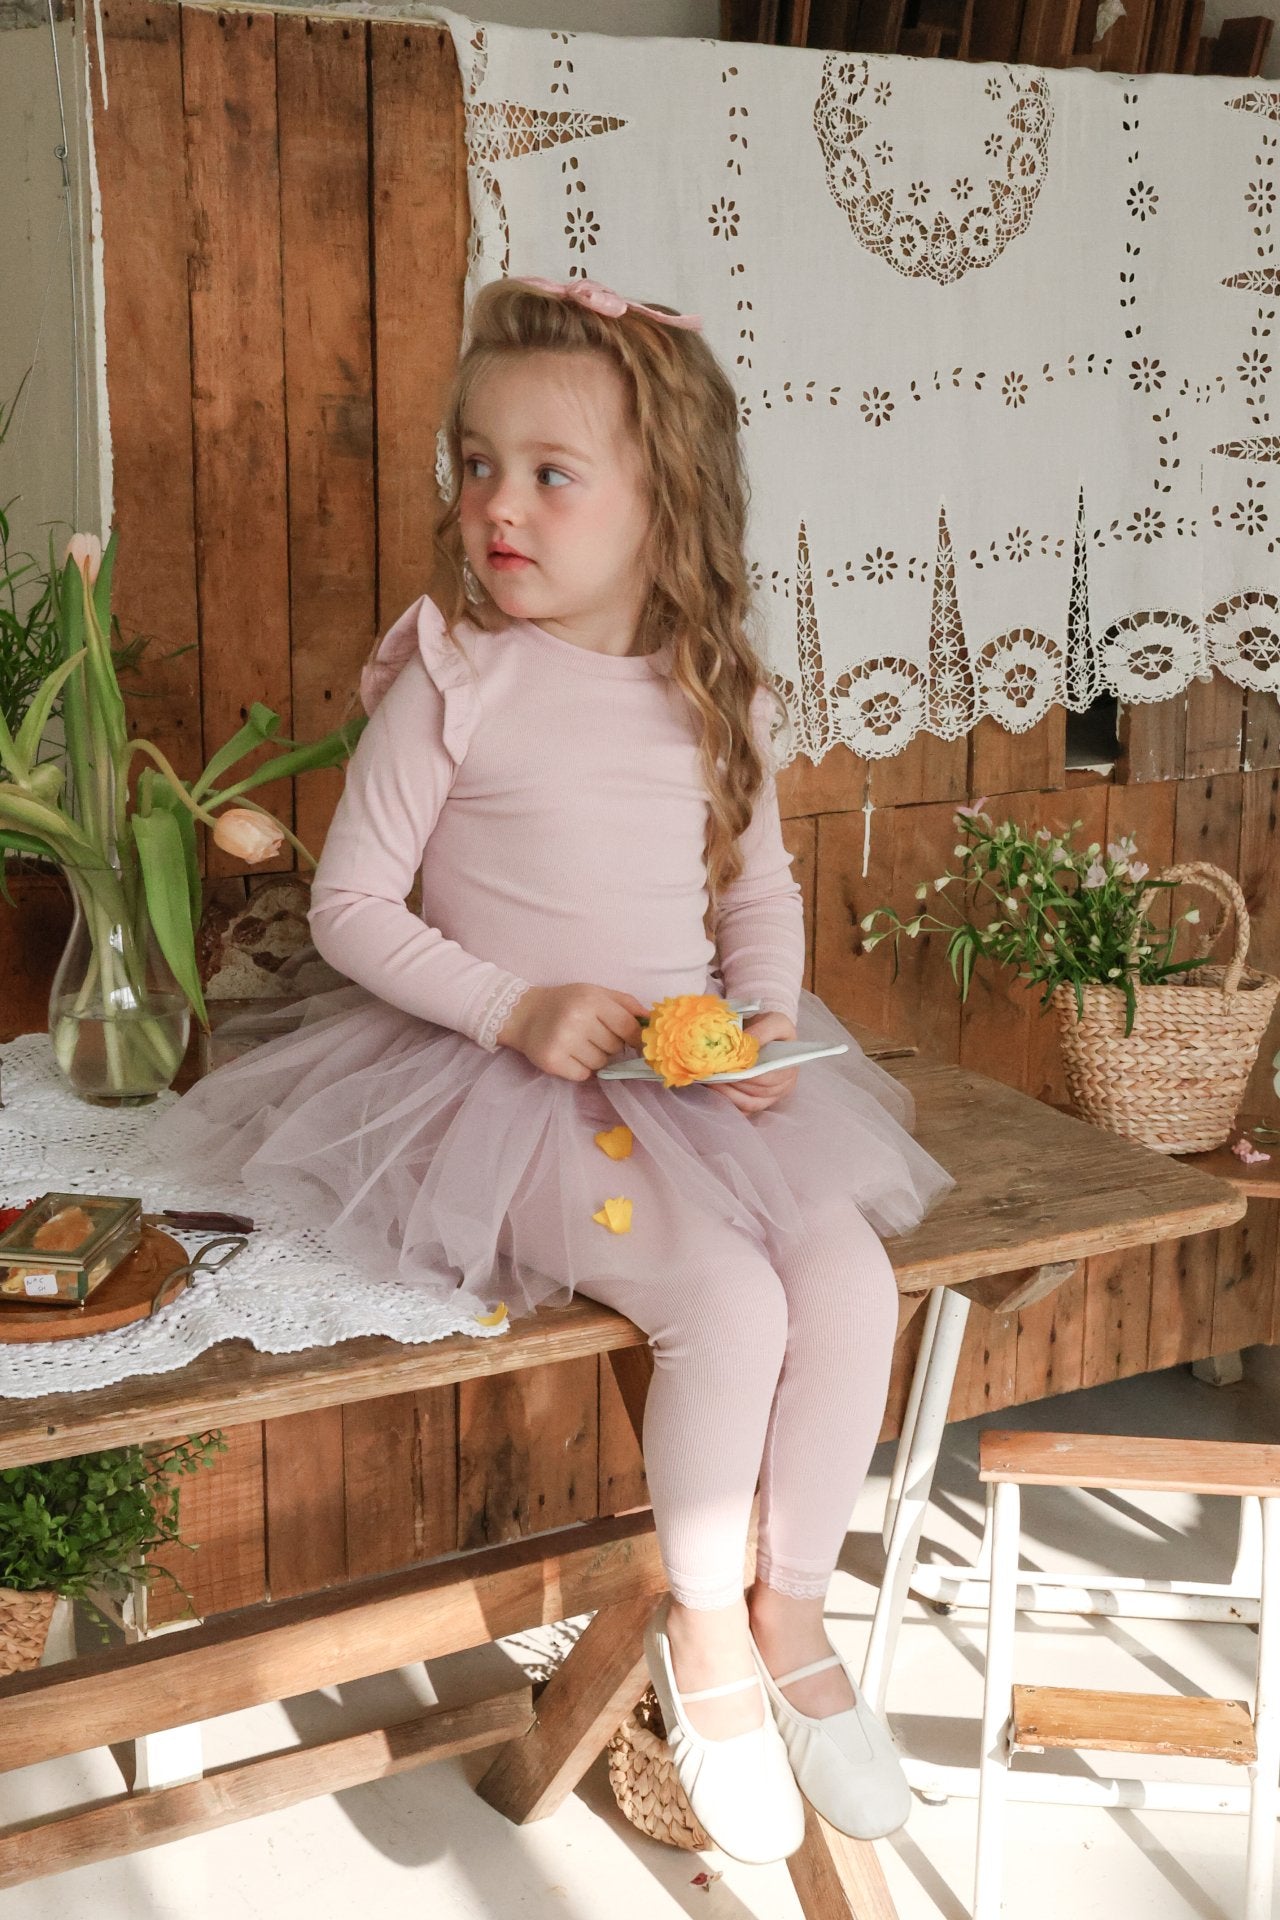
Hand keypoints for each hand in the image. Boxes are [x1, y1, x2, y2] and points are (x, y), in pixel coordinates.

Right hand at [497, 983, 646, 1081]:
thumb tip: (653, 1021)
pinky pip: (583, 1075)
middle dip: (610, 1045)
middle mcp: (577, 1020)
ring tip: (580, 1045)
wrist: (525, 1014)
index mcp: (591, 1000)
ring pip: (601, 1064)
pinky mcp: (552, 1061)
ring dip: (595, 1058)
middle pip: (615, 1047)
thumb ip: (627, 1004)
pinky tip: (570, 1055)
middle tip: (593, 1036)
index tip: (637, 1044)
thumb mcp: (596, 993)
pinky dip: (580, 1069)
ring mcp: (563, 1042)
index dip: (637, 1039)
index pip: (627, 1026)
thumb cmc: (567, 1002)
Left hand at [712, 1010, 797, 1114]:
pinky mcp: (759, 1102)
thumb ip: (761, 1031)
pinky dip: (730, 1104)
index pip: (771, 1077)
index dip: (750, 1075)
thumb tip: (745, 1041)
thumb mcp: (773, 1021)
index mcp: (790, 1067)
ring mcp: (772, 1096)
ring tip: (711, 1081)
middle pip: (759, 1092)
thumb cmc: (771, 1028)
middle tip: (715, 1074)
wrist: (767, 1032)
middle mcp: (784, 1085)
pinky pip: (745, 1110)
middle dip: (736, 1083)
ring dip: (729, 1094)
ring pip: (750, 1103)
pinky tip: (716, 1093)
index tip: (730, 1067)